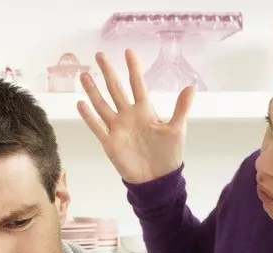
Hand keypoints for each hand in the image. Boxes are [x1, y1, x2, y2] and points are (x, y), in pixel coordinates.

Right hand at [77, 49, 193, 183]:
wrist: (158, 180)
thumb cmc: (168, 155)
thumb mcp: (177, 130)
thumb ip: (181, 108)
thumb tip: (191, 87)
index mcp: (145, 111)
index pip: (137, 85)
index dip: (133, 69)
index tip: (128, 52)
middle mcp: (128, 116)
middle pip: (116, 90)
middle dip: (108, 73)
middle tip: (99, 55)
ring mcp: (117, 128)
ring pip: (102, 105)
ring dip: (93, 91)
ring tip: (84, 75)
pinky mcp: (110, 143)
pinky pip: (97, 127)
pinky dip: (89, 117)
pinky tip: (81, 104)